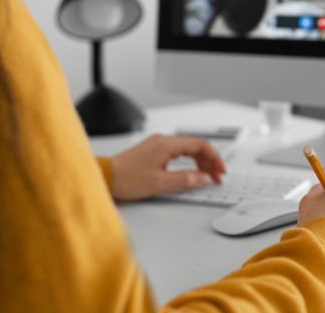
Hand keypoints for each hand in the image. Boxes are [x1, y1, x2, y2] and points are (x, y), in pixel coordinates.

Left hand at [108, 134, 225, 200]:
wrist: (104, 177)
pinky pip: (177, 152)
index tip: (220, 170)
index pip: (200, 145)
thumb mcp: (159, 183)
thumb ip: (185, 179)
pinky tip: (191, 171)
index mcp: (166, 145)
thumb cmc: (125, 178)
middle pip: (195, 146)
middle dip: (209, 161)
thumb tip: (203, 178)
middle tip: (216, 176)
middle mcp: (162, 141)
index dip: (214, 158)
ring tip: (206, 176)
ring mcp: (157, 145)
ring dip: (199, 161)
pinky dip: (188, 161)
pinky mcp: (153, 151)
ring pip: (187, 149)